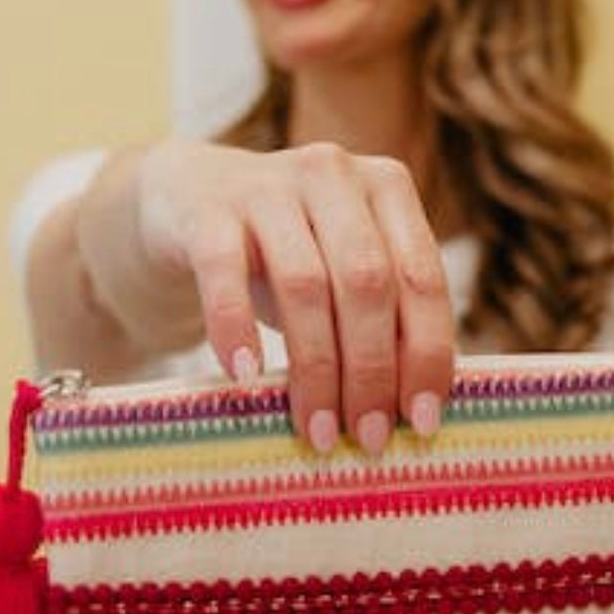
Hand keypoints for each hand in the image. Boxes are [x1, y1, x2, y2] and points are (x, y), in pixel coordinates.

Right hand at [135, 138, 454, 454]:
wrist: (186, 202)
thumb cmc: (286, 257)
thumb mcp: (343, 277)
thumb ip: (385, 321)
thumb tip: (419, 412)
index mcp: (388, 188)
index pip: (422, 278)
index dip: (426, 355)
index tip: (421, 421)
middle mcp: (334, 175)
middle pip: (367, 284)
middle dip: (372, 371)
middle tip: (367, 437)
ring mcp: (267, 186)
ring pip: (305, 284)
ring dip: (316, 369)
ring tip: (317, 429)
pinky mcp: (206, 210)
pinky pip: (224, 272)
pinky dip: (236, 328)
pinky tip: (246, 375)